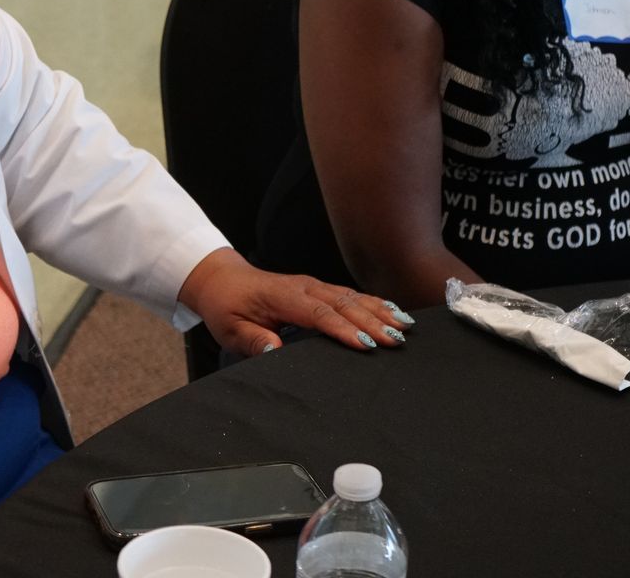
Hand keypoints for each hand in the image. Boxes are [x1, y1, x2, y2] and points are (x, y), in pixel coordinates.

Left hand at [175, 248, 411, 355]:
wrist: (223, 279)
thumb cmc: (227, 306)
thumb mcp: (230, 329)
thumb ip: (253, 340)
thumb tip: (273, 350)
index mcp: (283, 298)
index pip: (318, 314)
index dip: (343, 329)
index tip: (366, 345)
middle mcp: (303, 288)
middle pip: (343, 304)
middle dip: (372, 321)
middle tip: (398, 339)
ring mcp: (313, 285)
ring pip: (351, 296)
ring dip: (379, 310)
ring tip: (406, 326)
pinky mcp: (318, 288)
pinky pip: (349, 294)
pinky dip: (373, 302)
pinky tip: (393, 311)